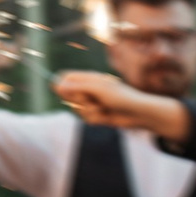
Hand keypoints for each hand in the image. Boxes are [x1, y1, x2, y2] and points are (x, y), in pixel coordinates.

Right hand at [56, 70, 189, 141]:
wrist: (139, 114)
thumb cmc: (122, 97)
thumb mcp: (98, 89)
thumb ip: (77, 87)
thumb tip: (57, 85)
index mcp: (89, 78)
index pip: (66, 77)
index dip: (61, 84)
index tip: (61, 91)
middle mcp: (88, 89)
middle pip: (68, 95)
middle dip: (78, 100)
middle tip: (92, 99)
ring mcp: (92, 102)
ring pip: (76, 109)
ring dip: (89, 111)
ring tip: (104, 108)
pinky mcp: (96, 115)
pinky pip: (86, 118)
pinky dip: (96, 119)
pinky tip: (107, 116)